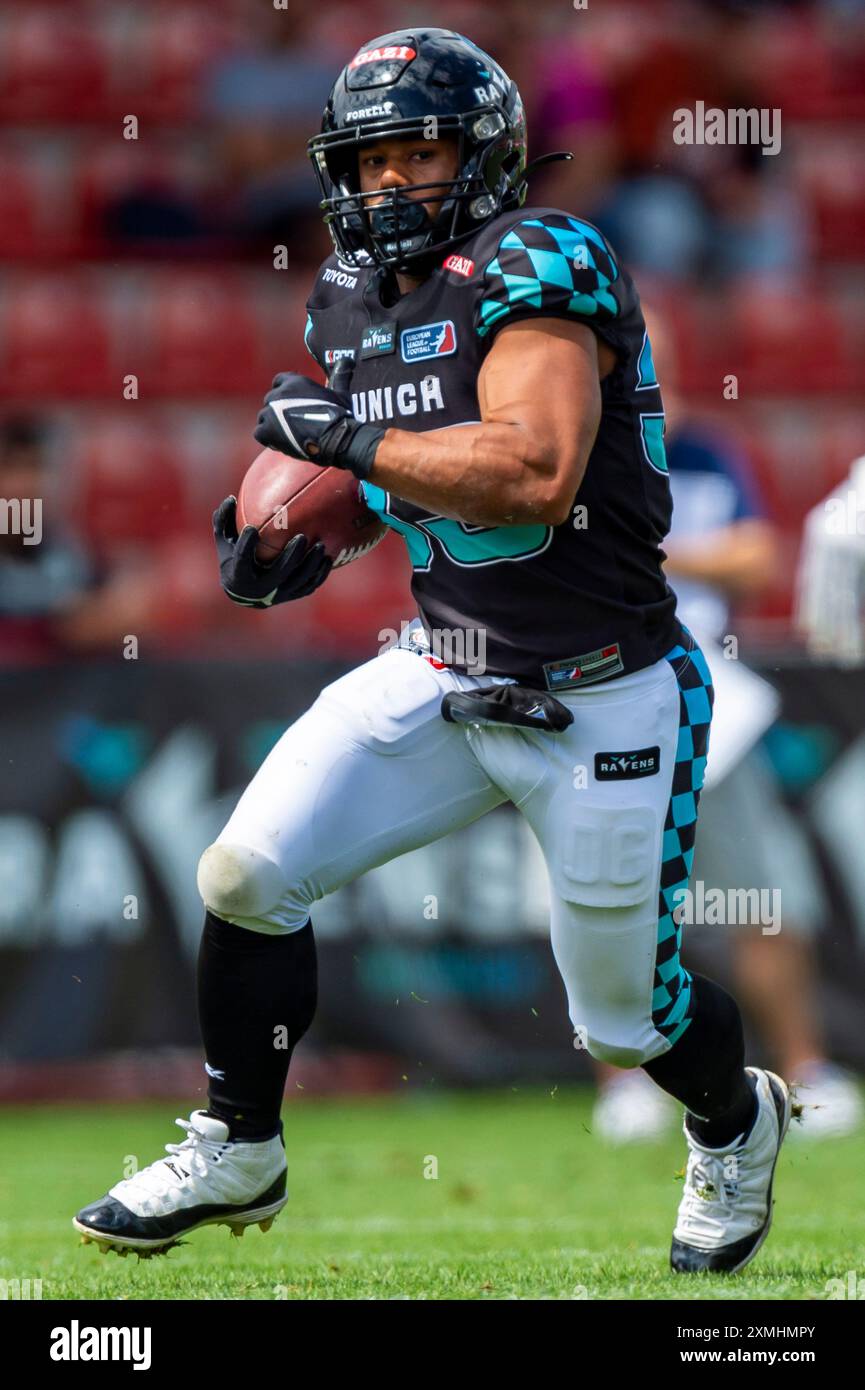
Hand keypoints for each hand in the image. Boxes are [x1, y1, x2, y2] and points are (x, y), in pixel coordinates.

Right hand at [212, 496, 331, 606]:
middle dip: (292, 556)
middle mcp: (260, 589)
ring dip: (311, 565)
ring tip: (321, 546)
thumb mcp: (225, 542)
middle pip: (279, 573)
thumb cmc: (233, 558)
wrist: (245, 593)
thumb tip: (230, 498)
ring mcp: (278, 595)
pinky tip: (327, 558)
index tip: (251, 528)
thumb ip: (223, 521)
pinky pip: (309, 586)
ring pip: (299, 581)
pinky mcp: (292, 596)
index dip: (246, 545)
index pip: (242, 559)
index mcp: (240, 575)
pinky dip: (319, 574)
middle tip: (302, 537)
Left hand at [253, 372, 384, 480]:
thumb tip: (347, 360)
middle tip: (292, 424)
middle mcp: (278, 394)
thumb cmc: (339, 415)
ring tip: (288, 436)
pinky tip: (281, 443)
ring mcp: (270, 412)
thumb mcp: (341, 392)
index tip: (292, 405)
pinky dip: (268, 438)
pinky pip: (259, 433)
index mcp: (293, 382)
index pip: (279, 381)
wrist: (333, 437)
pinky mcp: (266, 430)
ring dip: (273, 426)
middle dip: (278, 412)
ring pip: (264, 418)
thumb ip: (339, 375)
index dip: (284, 393)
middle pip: (271, 401)